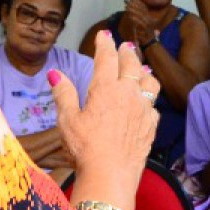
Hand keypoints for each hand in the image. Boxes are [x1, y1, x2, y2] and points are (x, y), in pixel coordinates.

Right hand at [48, 31, 157, 205]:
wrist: (111, 174)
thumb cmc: (85, 148)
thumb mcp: (67, 120)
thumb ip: (63, 94)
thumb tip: (55, 73)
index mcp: (105, 88)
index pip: (107, 58)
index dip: (105, 44)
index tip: (105, 35)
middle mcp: (128, 94)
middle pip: (131, 65)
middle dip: (127, 53)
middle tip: (124, 47)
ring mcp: (143, 109)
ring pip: (150, 83)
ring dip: (144, 72)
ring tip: (142, 69)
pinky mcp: (151, 125)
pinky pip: (154, 105)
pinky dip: (150, 98)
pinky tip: (146, 101)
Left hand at [119, 0, 156, 46]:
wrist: (151, 43)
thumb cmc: (147, 35)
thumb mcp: (146, 24)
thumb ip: (142, 18)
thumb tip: (134, 12)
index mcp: (150, 17)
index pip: (144, 7)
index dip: (137, 2)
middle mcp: (149, 19)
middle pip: (141, 9)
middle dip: (134, 4)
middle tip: (126, 0)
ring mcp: (148, 24)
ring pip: (139, 15)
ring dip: (133, 10)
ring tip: (126, 6)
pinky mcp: (145, 29)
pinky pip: (139, 22)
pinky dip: (134, 18)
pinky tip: (129, 15)